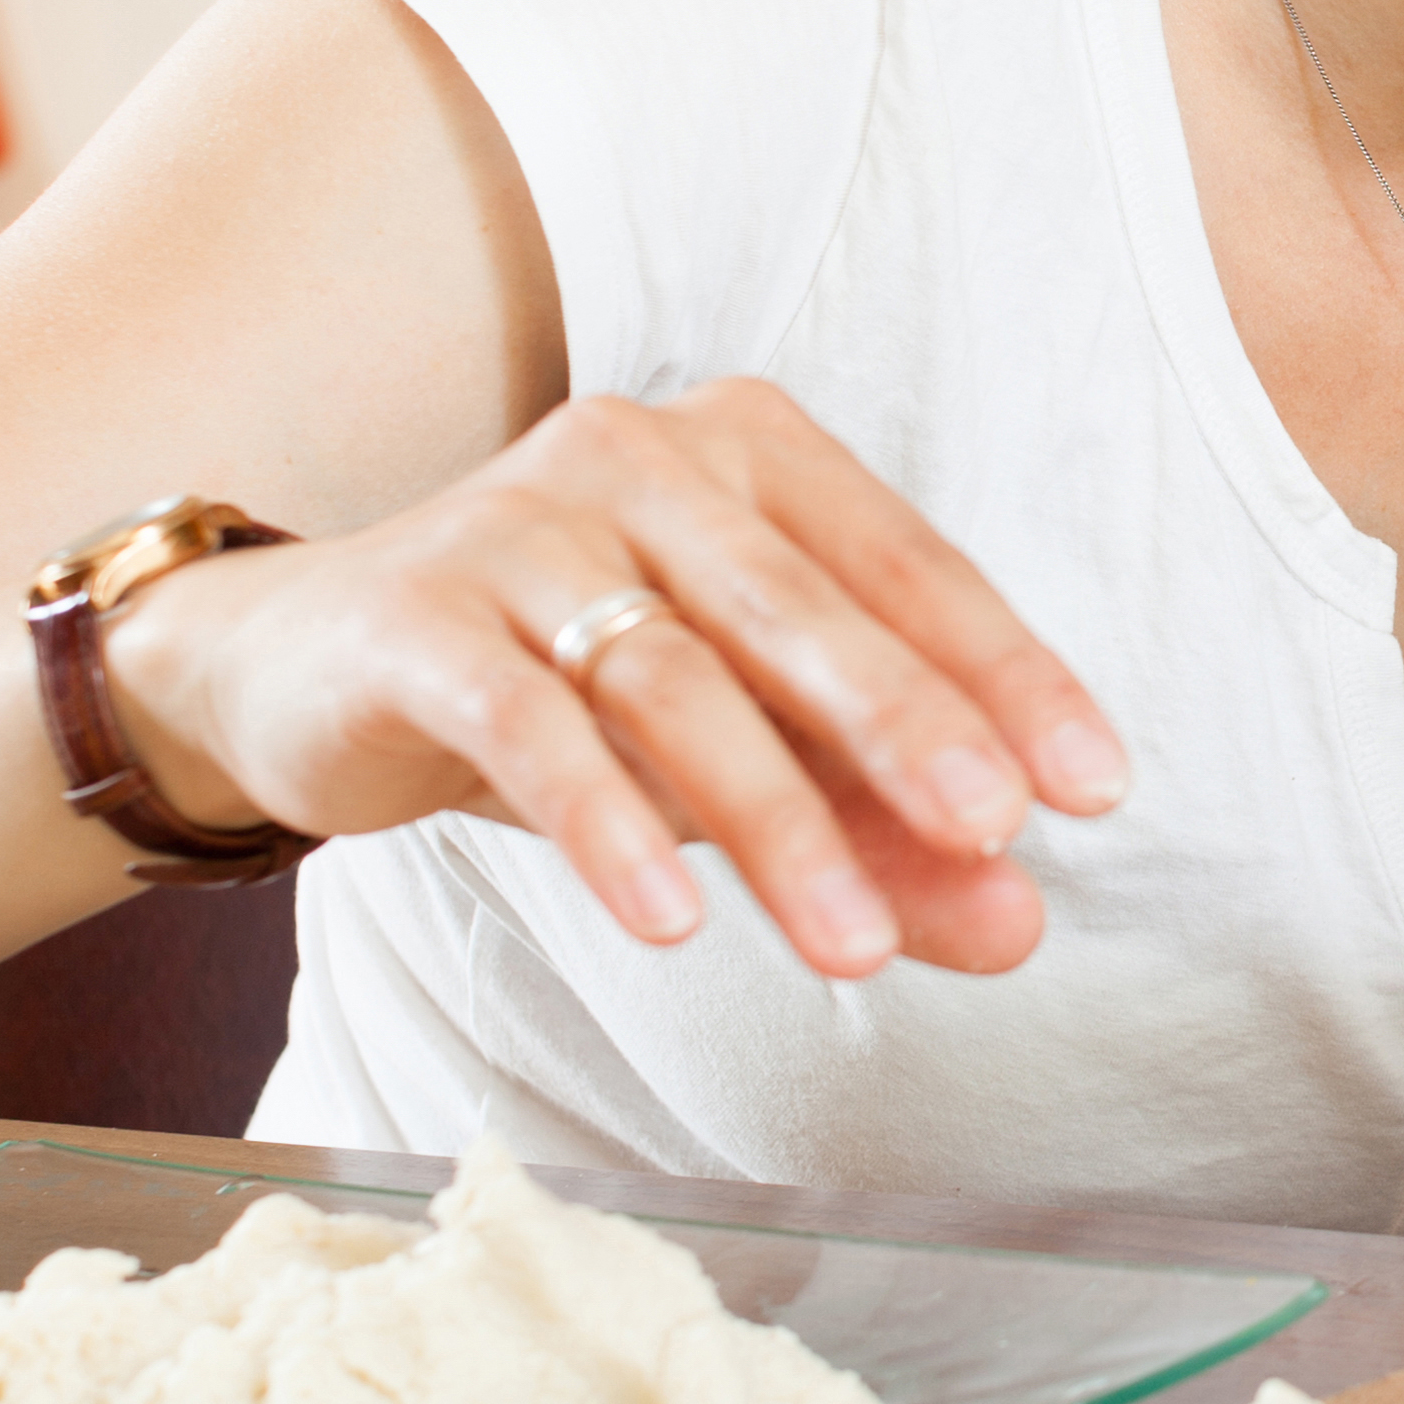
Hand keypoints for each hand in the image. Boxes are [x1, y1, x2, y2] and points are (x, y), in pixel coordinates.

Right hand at [97, 378, 1126, 980]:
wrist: (309, 666)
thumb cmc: (566, 689)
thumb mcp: (735, 758)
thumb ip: (876, 831)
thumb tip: (1020, 925)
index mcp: (752, 453)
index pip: (909, 566)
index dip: (1007, 677)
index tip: (1093, 790)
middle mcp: (642, 454)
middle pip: (799, 610)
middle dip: (906, 730)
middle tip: (996, 838)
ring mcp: (517, 522)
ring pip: (673, 677)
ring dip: (770, 820)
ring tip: (848, 950)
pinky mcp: (414, 614)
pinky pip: (527, 722)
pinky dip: (605, 824)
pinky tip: (668, 921)